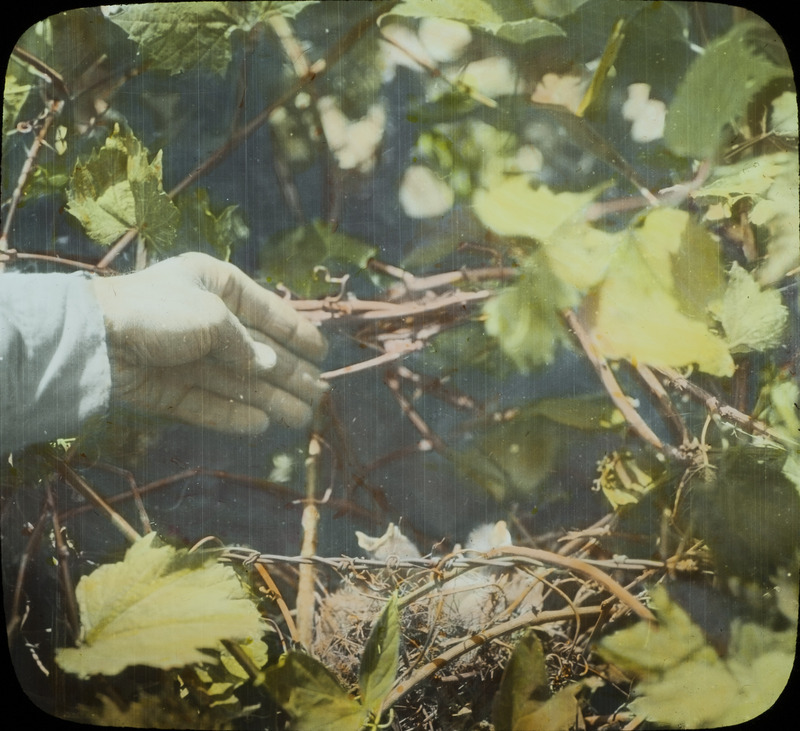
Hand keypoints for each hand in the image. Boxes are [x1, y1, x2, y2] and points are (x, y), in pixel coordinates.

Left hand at [90, 253, 327, 433]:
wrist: (95, 340)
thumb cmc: (159, 311)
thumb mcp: (214, 316)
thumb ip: (247, 344)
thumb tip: (268, 367)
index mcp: (215, 285)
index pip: (266, 310)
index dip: (296, 331)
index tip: (322, 351)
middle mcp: (204, 320)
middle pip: (256, 351)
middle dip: (290, 373)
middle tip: (321, 394)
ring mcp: (186, 357)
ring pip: (237, 382)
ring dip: (271, 399)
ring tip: (303, 417)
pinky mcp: (169, 389)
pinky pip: (209, 404)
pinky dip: (234, 415)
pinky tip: (262, 424)